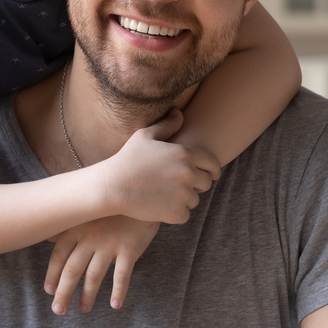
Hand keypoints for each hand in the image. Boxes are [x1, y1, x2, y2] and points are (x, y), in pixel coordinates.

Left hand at [44, 216, 159, 315]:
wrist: (138, 193)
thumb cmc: (110, 207)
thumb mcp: (87, 212)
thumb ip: (68, 226)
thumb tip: (47, 239)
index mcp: (77, 228)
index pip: (59, 255)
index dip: (52, 275)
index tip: (49, 290)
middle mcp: (90, 237)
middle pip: (72, 269)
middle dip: (63, 292)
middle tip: (59, 310)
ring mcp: (110, 244)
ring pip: (94, 275)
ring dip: (87, 295)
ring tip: (83, 309)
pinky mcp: (129, 249)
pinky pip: (122, 274)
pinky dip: (118, 291)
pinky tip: (115, 304)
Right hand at [102, 108, 220, 223]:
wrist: (113, 186)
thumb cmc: (127, 158)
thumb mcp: (145, 136)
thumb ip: (166, 125)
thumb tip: (179, 113)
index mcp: (185, 154)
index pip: (213, 163)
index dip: (213, 169)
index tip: (212, 174)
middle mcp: (188, 174)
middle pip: (206, 183)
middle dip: (196, 184)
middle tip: (180, 184)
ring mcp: (184, 195)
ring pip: (194, 199)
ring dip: (185, 198)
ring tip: (165, 194)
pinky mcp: (177, 213)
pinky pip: (185, 214)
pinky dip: (176, 212)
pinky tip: (161, 205)